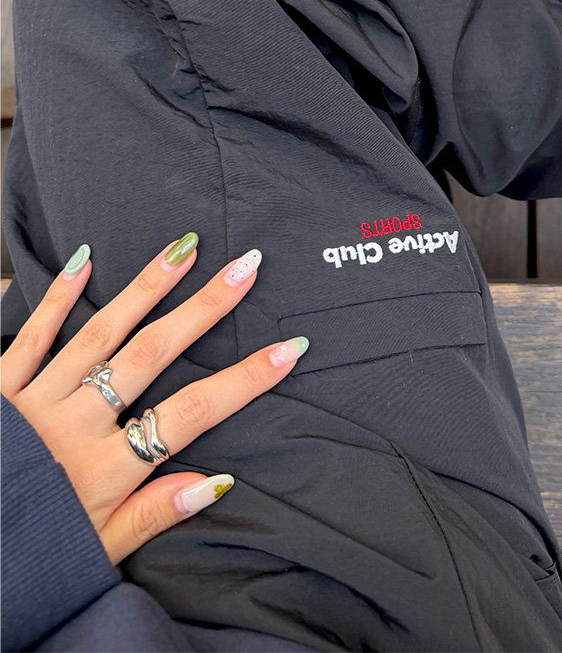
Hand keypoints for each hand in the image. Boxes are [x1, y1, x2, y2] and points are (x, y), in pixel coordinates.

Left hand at [1, 234, 308, 564]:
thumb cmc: (29, 555)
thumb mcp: (97, 551)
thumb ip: (153, 515)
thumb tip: (216, 482)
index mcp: (105, 469)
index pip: (192, 414)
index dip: (245, 380)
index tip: (290, 348)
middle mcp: (74, 424)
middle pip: (152, 353)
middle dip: (205, 308)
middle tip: (244, 268)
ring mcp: (34, 400)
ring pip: (101, 331)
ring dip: (147, 287)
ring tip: (184, 248)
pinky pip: (32, 336)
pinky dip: (58, 298)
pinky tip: (83, 260)